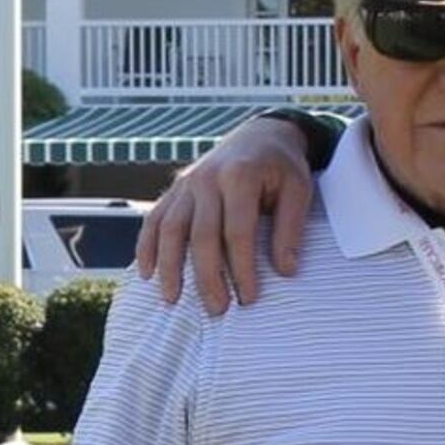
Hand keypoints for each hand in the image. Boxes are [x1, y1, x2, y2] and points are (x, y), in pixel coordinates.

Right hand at [130, 115, 317, 315]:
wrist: (259, 135)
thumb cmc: (281, 167)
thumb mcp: (297, 190)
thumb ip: (290, 228)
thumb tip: (285, 270)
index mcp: (240, 176)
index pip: (237, 232)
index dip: (242, 268)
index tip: (248, 297)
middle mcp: (207, 178)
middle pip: (201, 235)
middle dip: (207, 276)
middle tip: (216, 309)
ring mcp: (187, 183)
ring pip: (170, 229)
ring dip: (169, 267)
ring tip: (172, 299)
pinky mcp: (175, 189)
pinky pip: (154, 220)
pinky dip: (147, 247)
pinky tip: (147, 273)